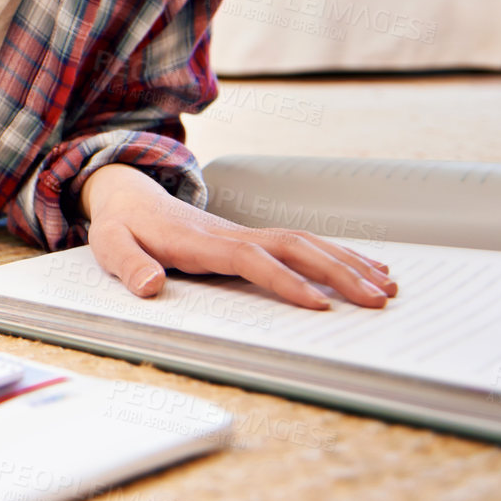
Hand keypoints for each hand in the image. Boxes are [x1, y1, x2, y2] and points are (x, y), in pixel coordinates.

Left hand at [81, 163, 396, 309]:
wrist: (129, 194)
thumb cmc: (122, 225)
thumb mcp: (111, 245)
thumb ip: (130, 265)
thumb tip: (150, 287)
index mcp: (202, 242)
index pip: (252, 260)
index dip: (286, 282)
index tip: (320, 306)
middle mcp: (233, 234)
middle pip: (295, 249)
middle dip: (339, 274)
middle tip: (377, 302)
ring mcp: (246, 234)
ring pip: (307, 244)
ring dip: (348, 265)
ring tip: (388, 289)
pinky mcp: (253, 239)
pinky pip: (304, 245)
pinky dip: (340, 255)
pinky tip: (371, 269)